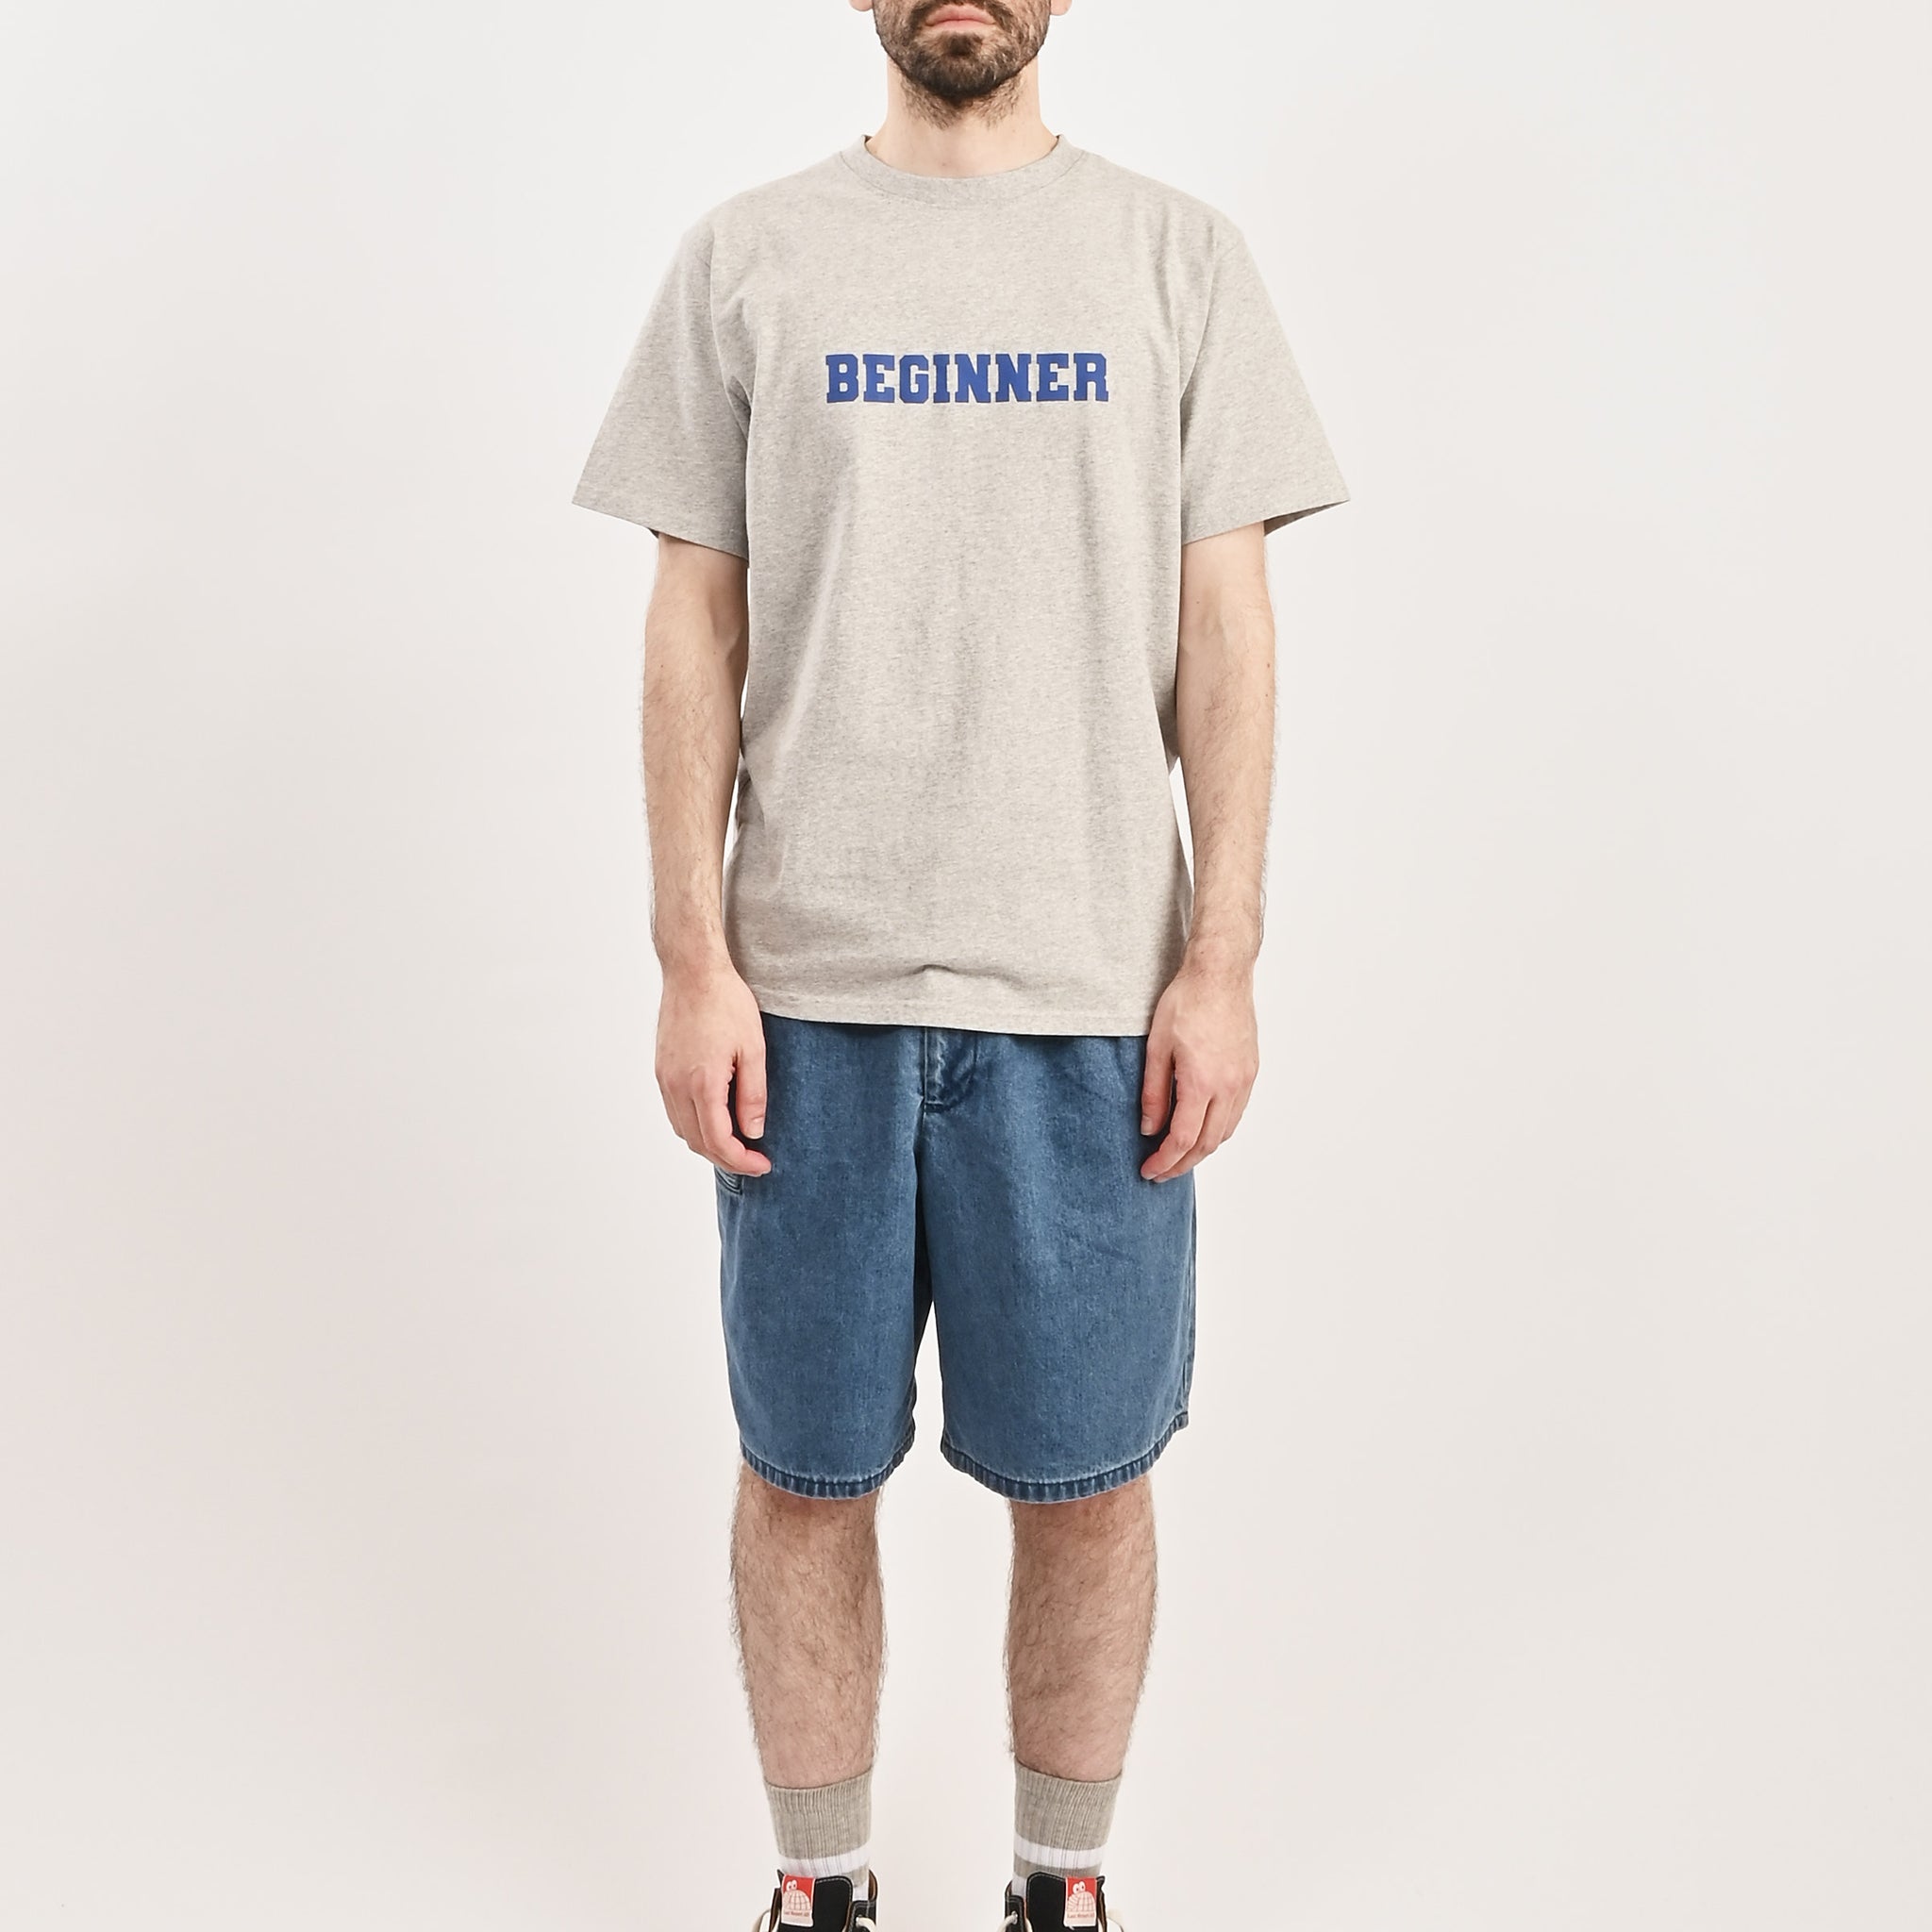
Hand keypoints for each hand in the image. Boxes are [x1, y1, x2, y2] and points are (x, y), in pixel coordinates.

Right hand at [655, 957, 772, 1176]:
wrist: (693, 971)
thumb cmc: (727, 1003)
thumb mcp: (754, 1049)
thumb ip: (753, 1095)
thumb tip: (753, 1131)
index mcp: (702, 1083)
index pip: (718, 1141)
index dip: (742, 1161)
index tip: (763, 1165)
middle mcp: (676, 1086)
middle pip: (697, 1143)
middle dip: (727, 1158)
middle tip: (755, 1160)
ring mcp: (664, 1078)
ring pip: (683, 1130)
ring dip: (708, 1144)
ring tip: (737, 1143)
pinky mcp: (660, 1069)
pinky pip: (674, 1111)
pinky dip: (694, 1126)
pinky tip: (715, 1120)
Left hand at [1139, 953, 1259, 1180]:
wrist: (1221, 974)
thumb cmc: (1187, 1002)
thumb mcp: (1156, 1047)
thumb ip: (1153, 1093)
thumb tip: (1149, 1128)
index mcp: (1202, 1082)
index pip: (1183, 1139)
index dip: (1165, 1161)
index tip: (1149, 1171)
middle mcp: (1229, 1086)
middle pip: (1207, 1144)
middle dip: (1182, 1164)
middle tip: (1161, 1172)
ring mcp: (1244, 1080)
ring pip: (1225, 1132)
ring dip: (1202, 1150)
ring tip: (1179, 1156)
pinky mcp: (1251, 1072)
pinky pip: (1236, 1114)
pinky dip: (1218, 1130)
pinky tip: (1202, 1129)